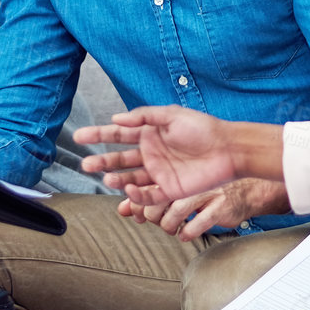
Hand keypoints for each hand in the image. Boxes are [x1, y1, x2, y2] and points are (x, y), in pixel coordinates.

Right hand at [77, 106, 239, 205]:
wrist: (230, 150)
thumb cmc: (204, 129)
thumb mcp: (172, 115)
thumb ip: (144, 116)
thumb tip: (116, 118)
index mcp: (150, 134)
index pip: (118, 134)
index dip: (98, 135)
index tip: (79, 137)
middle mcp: (151, 154)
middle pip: (119, 159)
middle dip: (101, 161)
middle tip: (85, 164)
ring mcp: (159, 173)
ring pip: (129, 178)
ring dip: (116, 179)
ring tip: (106, 178)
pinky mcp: (169, 190)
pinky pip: (147, 195)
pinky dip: (137, 194)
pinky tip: (130, 189)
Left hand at [114, 178, 289, 240]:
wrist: (246, 189)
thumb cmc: (207, 189)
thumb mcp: (179, 191)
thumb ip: (148, 199)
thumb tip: (122, 210)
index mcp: (177, 173)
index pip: (148, 187)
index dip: (137, 203)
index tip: (137, 215)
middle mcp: (190, 181)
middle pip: (159, 200)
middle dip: (152, 216)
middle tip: (156, 222)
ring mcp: (206, 193)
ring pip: (177, 212)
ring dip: (169, 226)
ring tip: (171, 229)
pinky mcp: (220, 205)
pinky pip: (200, 222)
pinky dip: (188, 233)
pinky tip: (185, 235)